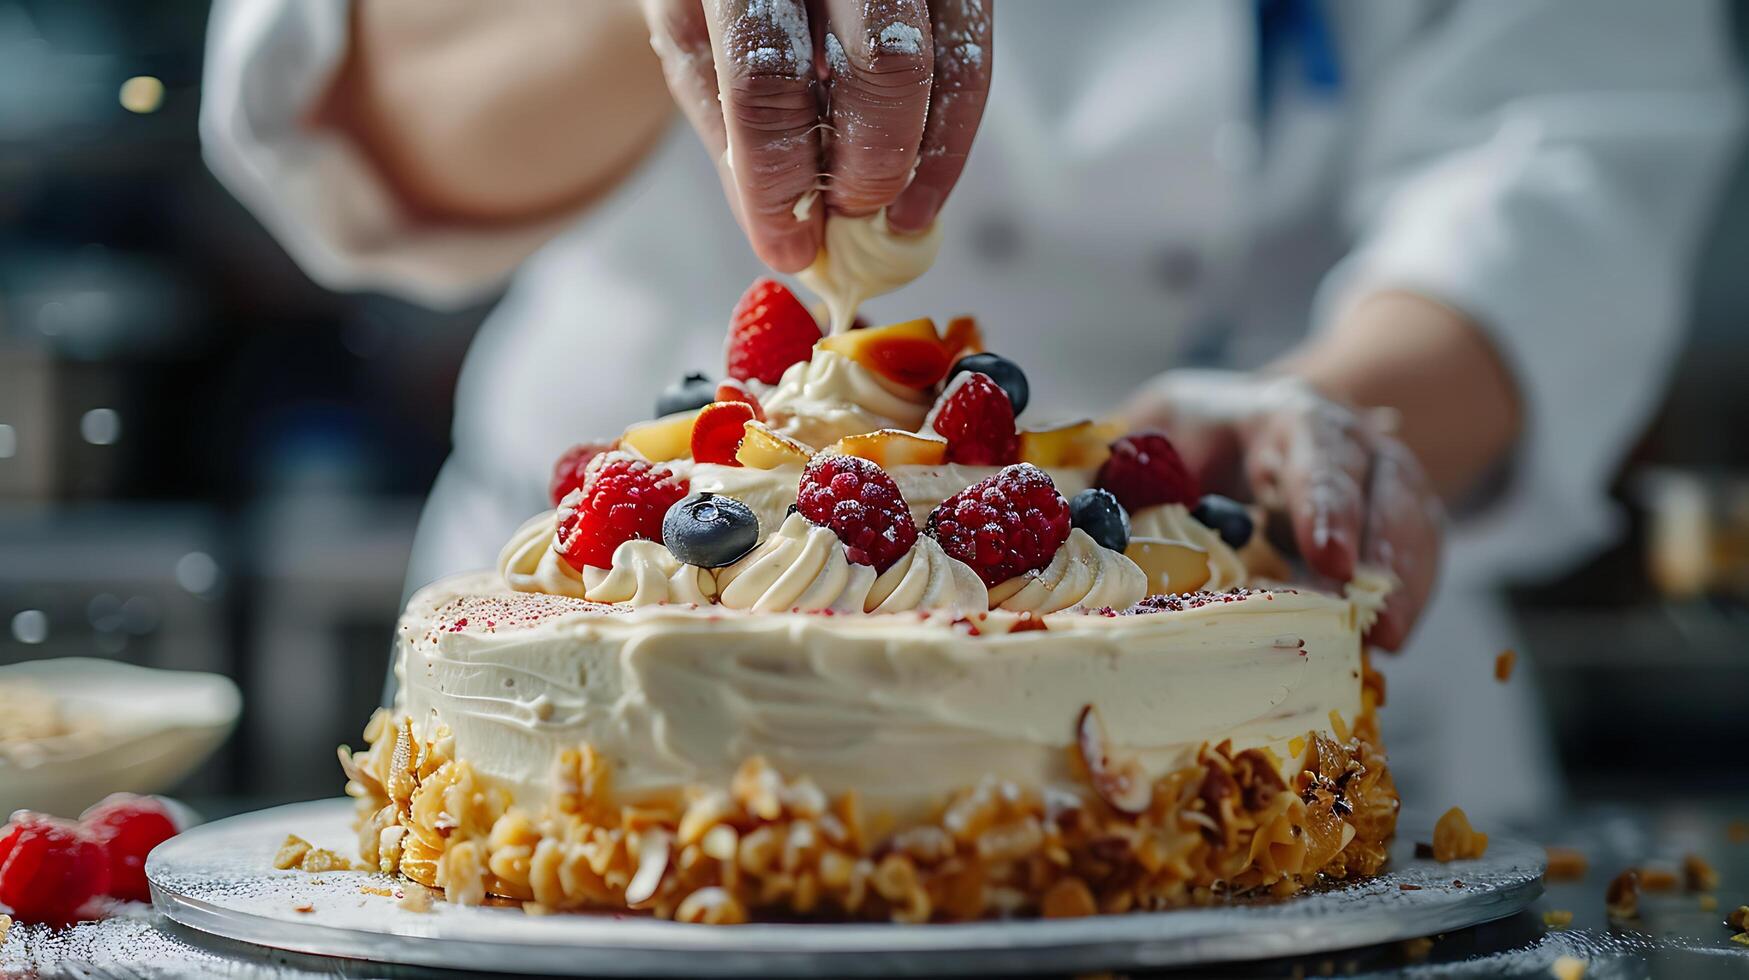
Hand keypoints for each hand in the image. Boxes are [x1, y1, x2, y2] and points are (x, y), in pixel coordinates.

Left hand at [642, 0, 992, 271]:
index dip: (781, 178)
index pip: (768, 78)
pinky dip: (950, 139)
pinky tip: (921, 194)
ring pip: (936, 60)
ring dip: (915, 160)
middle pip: (879, 62)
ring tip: (890, 217)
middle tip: (848, 217)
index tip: (788, 245)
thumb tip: (789, 241)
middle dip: (868, 165)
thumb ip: (734, 137)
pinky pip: (970, 58)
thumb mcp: (695, 49)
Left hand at [1123, 370, 1443, 650]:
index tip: (1330, 557)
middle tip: (1372, 611)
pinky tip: (1391, 639)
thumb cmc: (1186, 435)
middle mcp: (1344, 440)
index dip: (1326, 500)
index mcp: (1280, 415)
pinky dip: (1409, 595)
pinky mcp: (1391, 523)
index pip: (1315, 447)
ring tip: (1389, 638)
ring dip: (1406, 580)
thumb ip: (1111, 463)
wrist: (1240, 427)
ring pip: (1413, 519)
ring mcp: (1377, 480)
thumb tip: (1054, 502)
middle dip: (1383, 546)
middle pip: (1382, 483)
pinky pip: (1416, 555)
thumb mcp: (1147, 431)